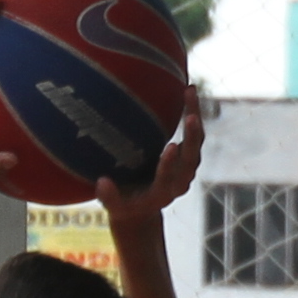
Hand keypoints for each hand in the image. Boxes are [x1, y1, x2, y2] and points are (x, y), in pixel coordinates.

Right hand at [93, 90, 208, 224]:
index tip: (170, 147)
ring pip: (196, 141)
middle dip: (192, 137)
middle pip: (191, 158)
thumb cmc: (126, 205)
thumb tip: (102, 182)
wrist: (144, 208)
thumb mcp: (116, 208)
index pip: (168, 178)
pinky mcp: (187, 154)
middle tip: (191, 116)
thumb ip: (109, 197)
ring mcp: (186, 167)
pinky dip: (192, 111)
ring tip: (189, 90)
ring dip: (195, 115)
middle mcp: (180, 180)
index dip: (169, 164)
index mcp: (162, 193)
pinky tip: (187, 89)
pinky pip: (194, 132)